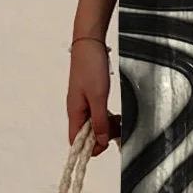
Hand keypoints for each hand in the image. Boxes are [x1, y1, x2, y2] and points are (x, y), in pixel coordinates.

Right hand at [66, 39, 120, 156]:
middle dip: (102, 136)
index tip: (105, 146)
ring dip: (106, 126)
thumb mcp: (98, 97)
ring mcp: (84, 103)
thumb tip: (99, 141)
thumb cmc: (90, 66)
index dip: (89, 148)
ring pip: (93, 124)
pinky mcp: (91, 96)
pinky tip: (115, 115)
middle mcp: (77, 109)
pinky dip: (107, 117)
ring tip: (118, 122)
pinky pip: (97, 114)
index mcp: (74, 112)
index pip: (76, 140)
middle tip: (117, 132)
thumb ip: (99, 121)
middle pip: (86, 134)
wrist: (90, 44)